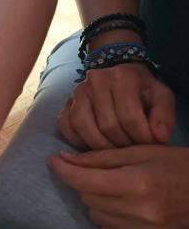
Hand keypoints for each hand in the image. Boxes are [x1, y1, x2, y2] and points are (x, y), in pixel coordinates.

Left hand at [50, 145, 188, 228]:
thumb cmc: (175, 165)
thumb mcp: (140, 151)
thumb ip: (100, 158)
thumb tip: (64, 160)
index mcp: (137, 183)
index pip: (84, 180)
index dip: (64, 170)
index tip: (53, 161)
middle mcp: (140, 211)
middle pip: (87, 199)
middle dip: (87, 183)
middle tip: (102, 173)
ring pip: (96, 217)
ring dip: (98, 202)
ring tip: (118, 190)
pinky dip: (111, 219)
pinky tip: (127, 208)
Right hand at [57, 63, 174, 150]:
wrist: (121, 77)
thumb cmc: (142, 91)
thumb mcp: (161, 97)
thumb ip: (164, 116)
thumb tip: (160, 137)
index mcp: (122, 77)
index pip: (129, 116)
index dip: (141, 137)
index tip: (150, 145)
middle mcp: (95, 80)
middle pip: (107, 124)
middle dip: (123, 144)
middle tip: (134, 151)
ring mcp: (77, 92)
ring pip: (84, 127)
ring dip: (101, 147)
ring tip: (116, 152)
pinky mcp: (65, 104)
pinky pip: (66, 127)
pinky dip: (79, 141)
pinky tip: (95, 145)